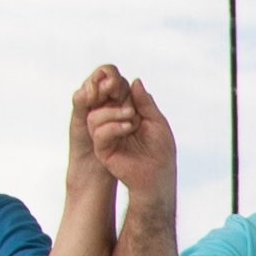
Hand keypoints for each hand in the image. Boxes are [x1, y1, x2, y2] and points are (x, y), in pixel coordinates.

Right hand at [71, 63, 174, 195]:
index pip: (113, 96)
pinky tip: (128, 128)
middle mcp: (112, 123)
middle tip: (127, 102)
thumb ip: (145, 102)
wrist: (159, 174)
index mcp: (125, 114)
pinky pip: (98, 133)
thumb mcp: (156, 121)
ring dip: (113, 113)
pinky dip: (112, 127)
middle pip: (100, 103)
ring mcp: (106, 137)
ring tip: (132, 118)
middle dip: (111, 98)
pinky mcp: (103, 150)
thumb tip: (135, 80)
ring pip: (95, 117)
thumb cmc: (161, 149)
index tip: (120, 83)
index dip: (116, 87)